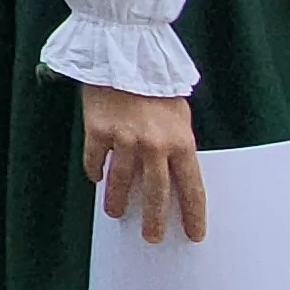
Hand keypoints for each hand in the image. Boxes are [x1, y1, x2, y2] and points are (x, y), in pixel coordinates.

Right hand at [83, 86, 205, 245]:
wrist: (123, 52)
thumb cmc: (155, 82)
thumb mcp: (179, 113)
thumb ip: (177, 143)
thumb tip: (171, 174)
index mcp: (181, 141)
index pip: (191, 188)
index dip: (193, 215)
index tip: (193, 235)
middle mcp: (154, 145)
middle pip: (156, 194)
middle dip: (154, 220)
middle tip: (151, 237)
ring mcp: (124, 140)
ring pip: (120, 183)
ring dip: (117, 202)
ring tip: (114, 212)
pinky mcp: (98, 131)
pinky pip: (95, 161)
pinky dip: (95, 172)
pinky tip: (96, 177)